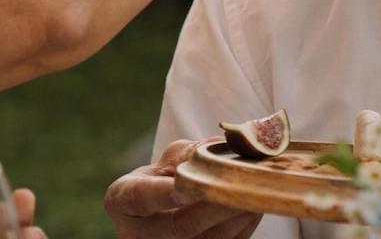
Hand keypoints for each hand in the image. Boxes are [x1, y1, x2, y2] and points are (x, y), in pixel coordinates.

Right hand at [105, 139, 260, 237]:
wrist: (162, 215)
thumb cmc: (164, 179)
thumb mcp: (166, 161)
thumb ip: (187, 155)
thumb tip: (222, 150)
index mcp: (122, 202)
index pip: (140, 197)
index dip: (164, 191)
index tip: (185, 182)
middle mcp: (139, 235)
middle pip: (181, 226)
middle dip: (214, 206)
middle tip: (240, 185)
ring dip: (237, 215)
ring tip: (258, 190)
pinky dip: (244, 226)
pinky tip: (257, 205)